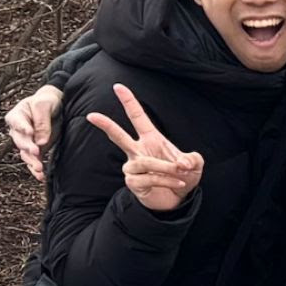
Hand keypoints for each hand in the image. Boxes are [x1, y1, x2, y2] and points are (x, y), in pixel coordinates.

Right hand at [7, 83, 64, 180]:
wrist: (54, 106)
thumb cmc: (46, 101)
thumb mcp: (44, 105)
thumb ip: (42, 122)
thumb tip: (41, 141)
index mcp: (16, 116)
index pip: (16, 122)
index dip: (22, 127)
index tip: (29, 132)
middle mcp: (18, 131)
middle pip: (20, 141)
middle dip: (27, 147)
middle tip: (35, 151)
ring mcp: (26, 141)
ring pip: (26, 153)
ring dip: (32, 162)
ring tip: (39, 169)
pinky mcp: (36, 149)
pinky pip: (34, 160)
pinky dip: (35, 169)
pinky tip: (41, 177)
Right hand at [82, 84, 205, 211]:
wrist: (178, 199)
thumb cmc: (183, 176)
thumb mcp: (194, 165)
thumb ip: (193, 160)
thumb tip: (183, 162)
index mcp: (151, 139)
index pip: (137, 117)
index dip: (129, 102)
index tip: (118, 87)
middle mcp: (138, 151)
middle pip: (118, 136)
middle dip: (106, 125)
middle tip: (90, 115)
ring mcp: (133, 167)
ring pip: (144, 163)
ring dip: (164, 167)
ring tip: (180, 172)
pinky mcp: (134, 183)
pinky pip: (149, 178)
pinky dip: (167, 180)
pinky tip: (179, 183)